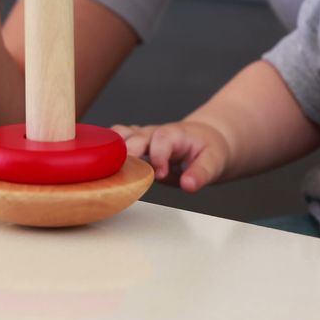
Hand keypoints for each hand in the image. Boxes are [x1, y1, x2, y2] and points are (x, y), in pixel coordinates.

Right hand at [112, 122, 229, 191]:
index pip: (160, 139)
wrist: (205, 139)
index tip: (161, 174)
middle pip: (133, 137)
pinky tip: (105, 170)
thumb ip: (201, 173)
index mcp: (173, 134)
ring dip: (111, 150)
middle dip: (128, 155)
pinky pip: (115, 143)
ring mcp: (141, 138)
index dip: (158, 156)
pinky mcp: (133, 147)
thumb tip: (188, 185)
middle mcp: (153, 133)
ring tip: (108, 170)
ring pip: (118, 135)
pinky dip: (108, 153)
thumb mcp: (214, 161)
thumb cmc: (208, 149)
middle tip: (126, 175)